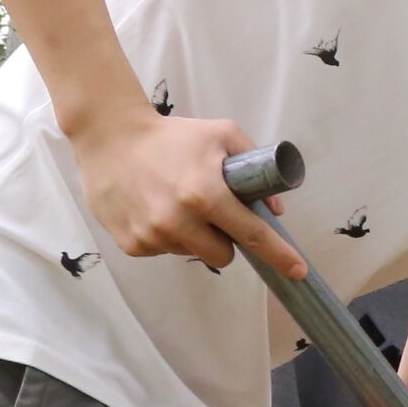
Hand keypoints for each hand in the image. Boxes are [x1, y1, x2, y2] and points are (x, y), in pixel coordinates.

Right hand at [69, 107, 300, 276]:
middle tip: (212, 212)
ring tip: (175, 201)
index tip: (298, 271)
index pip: (252, 234)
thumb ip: (255, 167)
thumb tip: (275, 208)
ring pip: (192, 253)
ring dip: (193, 236)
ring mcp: (152, 236)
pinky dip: (166, 236)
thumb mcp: (222, 135)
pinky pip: (164, 251)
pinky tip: (153, 207)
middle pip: (224, 256)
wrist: (109, 136)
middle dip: (226, 240)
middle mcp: (178, 221)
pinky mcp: (131, 244)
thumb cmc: (172, 135)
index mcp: (205, 194)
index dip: (279, 255)